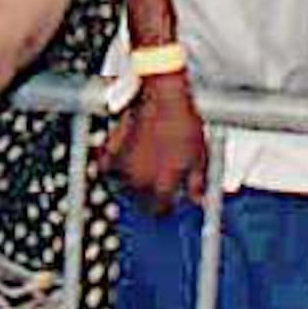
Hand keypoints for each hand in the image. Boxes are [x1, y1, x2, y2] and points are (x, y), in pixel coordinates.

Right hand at [108, 69, 210, 211]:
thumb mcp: (199, 157)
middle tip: (158, 189)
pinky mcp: (112, 151)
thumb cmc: (183, 124)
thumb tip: (198, 202)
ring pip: (124, 188)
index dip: (166, 208)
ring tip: (144, 174)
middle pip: (141, 204)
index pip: (161, 211)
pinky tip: (124, 163)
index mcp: (162, 185)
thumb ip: (197, 184)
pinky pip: (108, 169)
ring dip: (132, 186)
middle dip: (150, 200)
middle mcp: (140, 181)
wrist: (163, 97)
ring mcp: (124, 167)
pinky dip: (114, 169)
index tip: (169, 202)